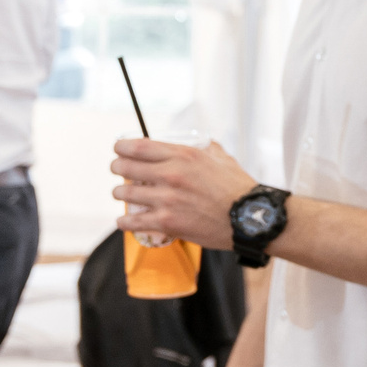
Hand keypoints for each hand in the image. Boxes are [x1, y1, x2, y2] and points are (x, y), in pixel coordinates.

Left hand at [110, 138, 250, 248]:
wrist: (249, 218)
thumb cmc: (238, 188)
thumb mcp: (221, 158)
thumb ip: (204, 149)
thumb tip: (195, 144)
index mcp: (184, 156)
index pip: (140, 146)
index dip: (122, 147)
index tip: (118, 148)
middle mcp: (171, 175)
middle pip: (126, 167)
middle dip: (117, 167)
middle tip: (117, 169)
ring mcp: (167, 200)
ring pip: (126, 193)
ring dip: (120, 193)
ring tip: (121, 194)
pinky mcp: (166, 222)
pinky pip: (133, 222)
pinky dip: (125, 221)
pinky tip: (124, 220)